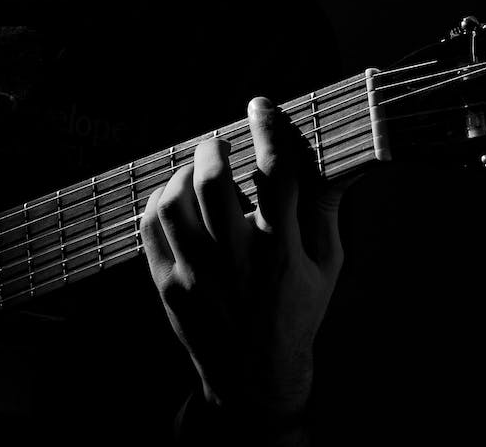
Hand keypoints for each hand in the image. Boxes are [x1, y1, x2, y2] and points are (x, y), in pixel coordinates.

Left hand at [141, 96, 351, 437]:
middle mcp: (236, 262)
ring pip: (173, 203)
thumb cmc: (296, 312)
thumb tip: (335, 157)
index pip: (275, 173)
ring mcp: (196, 276)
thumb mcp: (326, 264)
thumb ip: (325, 208)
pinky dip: (160, 201)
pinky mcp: (168, 286)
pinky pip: (150, 228)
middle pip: (213, 183)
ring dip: (184, 174)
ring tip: (199, 171)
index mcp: (282, 252)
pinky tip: (178, 198)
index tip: (260, 107)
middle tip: (222, 144)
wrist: (256, 376)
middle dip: (215, 148)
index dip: (268, 129)